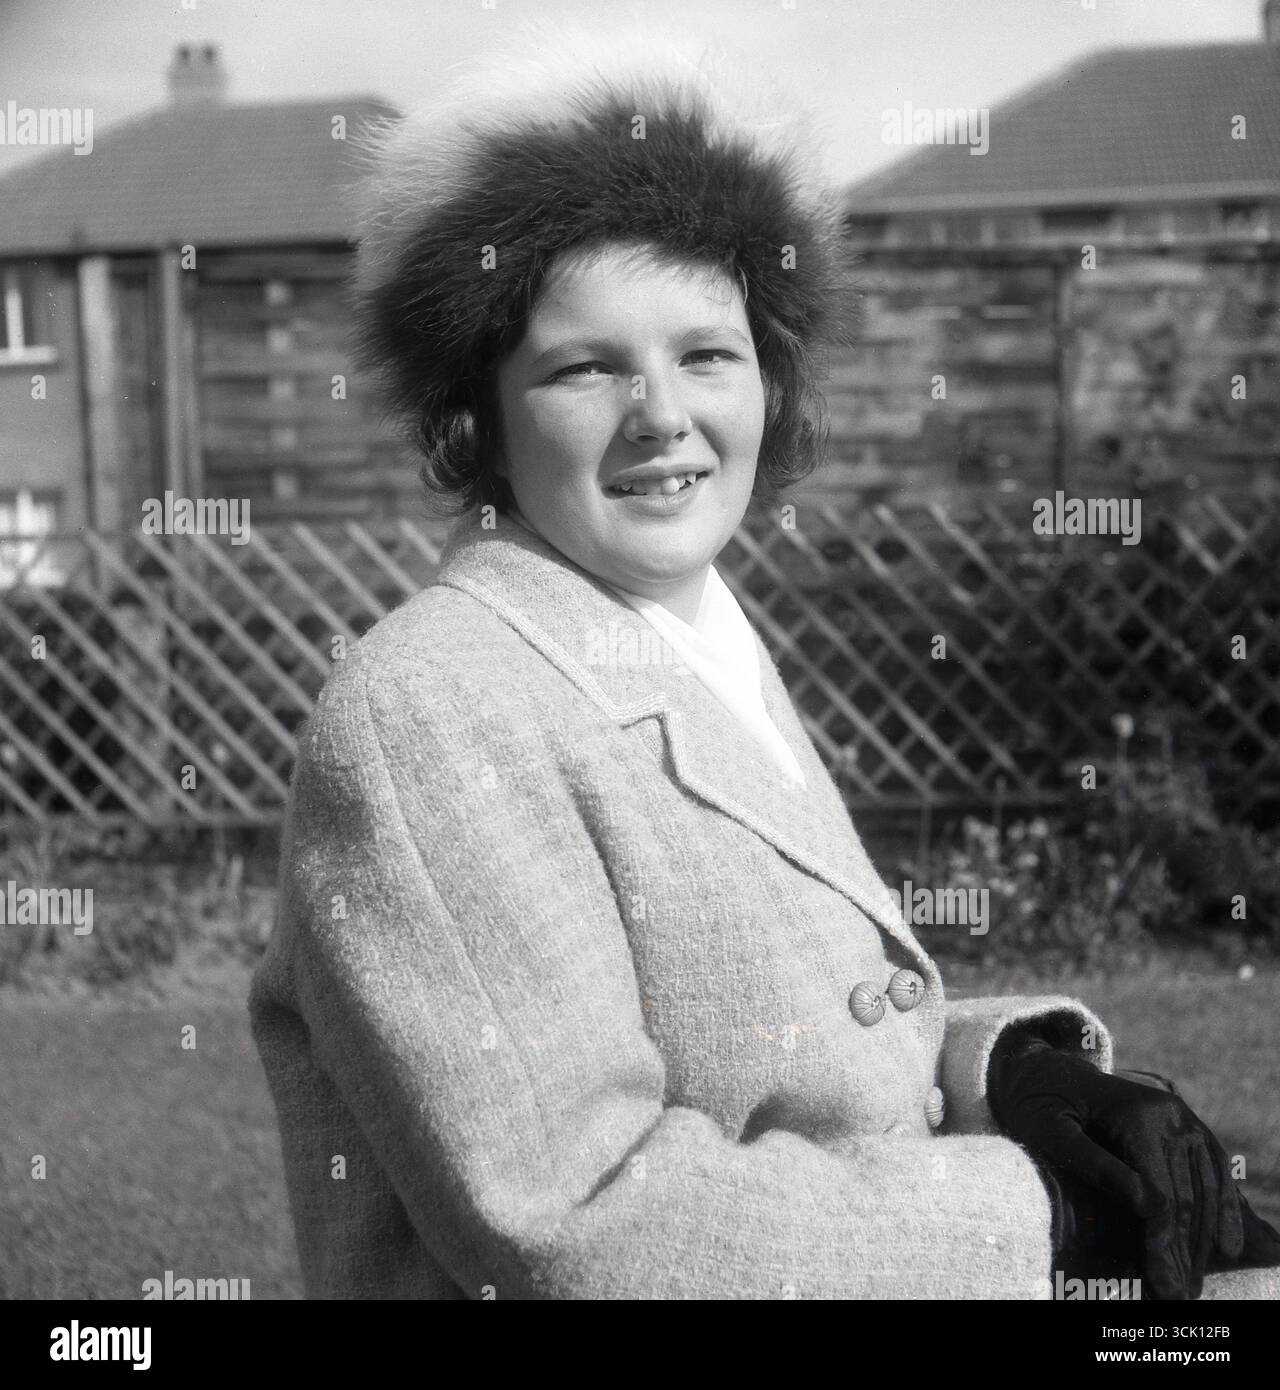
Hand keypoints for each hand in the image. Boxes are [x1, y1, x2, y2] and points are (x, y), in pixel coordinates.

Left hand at [988, 1030, 1279, 1299]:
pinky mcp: (1184, 1124)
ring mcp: (1181, 1116)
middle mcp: (1169, 1113)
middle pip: (1187, 1196)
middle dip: (1184, 1251)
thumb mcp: (1051, 1133)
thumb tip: (1146, 1206)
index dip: (1164, 1244)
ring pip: (1206, 1187)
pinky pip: (1212, 1169)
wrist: (1044, 1070)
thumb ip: (1096, 1165)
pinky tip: (1224, 1243)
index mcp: (1137, 1114)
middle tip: (1177, 1294)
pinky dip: (1222, 1207)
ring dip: (1204, 1239)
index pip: (1161, 1193)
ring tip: (1193, 1281)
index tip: (1162, 1282)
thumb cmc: (1039, 1103)